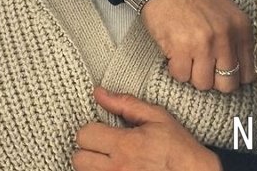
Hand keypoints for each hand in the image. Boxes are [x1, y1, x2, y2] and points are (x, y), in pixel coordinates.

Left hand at [73, 87, 221, 170]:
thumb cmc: (178, 147)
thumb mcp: (156, 117)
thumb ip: (125, 104)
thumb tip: (99, 93)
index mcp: (125, 145)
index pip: (84, 135)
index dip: (92, 129)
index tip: (103, 129)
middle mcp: (117, 169)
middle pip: (79, 158)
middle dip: (89, 149)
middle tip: (105, 146)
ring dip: (93, 165)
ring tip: (110, 159)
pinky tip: (115, 169)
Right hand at [142, 0, 254, 92]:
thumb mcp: (225, 12)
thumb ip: (236, 39)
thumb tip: (242, 73)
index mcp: (241, 27)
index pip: (247, 74)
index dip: (233, 77)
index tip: (221, 73)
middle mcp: (226, 36)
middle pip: (227, 85)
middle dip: (213, 80)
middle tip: (201, 66)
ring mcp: (204, 43)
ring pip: (203, 84)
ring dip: (192, 74)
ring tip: (186, 56)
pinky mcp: (181, 47)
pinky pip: (181, 76)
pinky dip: (175, 68)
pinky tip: (174, 52)